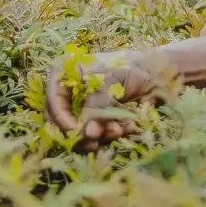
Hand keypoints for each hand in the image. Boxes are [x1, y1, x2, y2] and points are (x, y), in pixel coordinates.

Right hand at [43, 54, 157, 149]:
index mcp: (64, 74)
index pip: (53, 101)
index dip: (62, 119)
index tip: (77, 131)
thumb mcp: (109, 82)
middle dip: (81, 132)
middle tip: (98, 138)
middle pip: (60, 122)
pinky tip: (127, 127)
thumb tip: (87, 132)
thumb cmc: (128, 68)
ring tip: (119, 128)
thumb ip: (95, 106)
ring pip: (77, 133)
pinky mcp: (93, 123)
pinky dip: (109, 136)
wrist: (152, 75)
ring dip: (99, 135)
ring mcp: (80, 110)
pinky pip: (94, 137)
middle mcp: (67, 94)